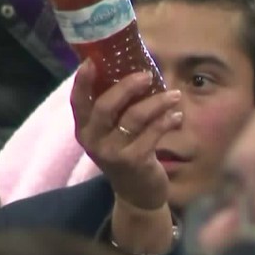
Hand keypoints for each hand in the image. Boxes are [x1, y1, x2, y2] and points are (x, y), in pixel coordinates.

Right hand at [70, 60, 182, 210]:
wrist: (137, 193)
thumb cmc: (125, 151)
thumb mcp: (112, 131)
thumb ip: (115, 106)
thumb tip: (130, 67)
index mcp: (84, 129)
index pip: (77, 101)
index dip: (82, 81)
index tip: (91, 61)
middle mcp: (93, 140)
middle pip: (106, 106)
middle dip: (127, 87)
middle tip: (147, 75)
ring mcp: (113, 152)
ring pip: (134, 117)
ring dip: (157, 102)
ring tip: (174, 94)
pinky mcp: (134, 161)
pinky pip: (153, 133)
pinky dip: (167, 121)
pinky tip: (177, 116)